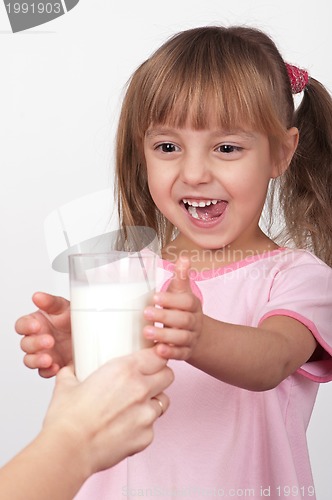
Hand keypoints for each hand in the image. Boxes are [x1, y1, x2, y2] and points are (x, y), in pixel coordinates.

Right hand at [15, 292, 71, 377]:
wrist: (91, 334)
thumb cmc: (73, 319)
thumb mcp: (65, 307)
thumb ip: (51, 302)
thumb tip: (38, 296)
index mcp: (36, 323)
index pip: (22, 325)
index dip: (26, 326)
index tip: (36, 326)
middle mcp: (37, 339)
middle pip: (25, 344)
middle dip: (35, 344)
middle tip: (49, 341)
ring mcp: (43, 353)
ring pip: (30, 360)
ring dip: (37, 360)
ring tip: (49, 358)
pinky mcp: (52, 365)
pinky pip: (44, 372)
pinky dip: (48, 371)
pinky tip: (56, 367)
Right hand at [43, 348, 173, 473]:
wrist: (68, 451)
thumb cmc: (68, 419)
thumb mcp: (66, 385)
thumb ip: (72, 372)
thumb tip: (70, 369)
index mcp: (124, 370)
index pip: (157, 356)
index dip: (156, 357)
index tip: (152, 359)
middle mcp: (140, 389)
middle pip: (168, 375)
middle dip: (160, 376)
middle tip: (148, 380)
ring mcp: (146, 414)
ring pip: (163, 401)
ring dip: (153, 401)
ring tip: (136, 406)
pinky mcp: (146, 437)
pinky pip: (152, 427)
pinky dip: (142, 426)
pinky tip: (125, 428)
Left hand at [143, 257, 202, 359]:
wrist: (197, 335)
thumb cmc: (182, 310)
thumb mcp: (182, 293)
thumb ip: (181, 277)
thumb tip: (184, 258)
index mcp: (193, 305)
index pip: (186, 301)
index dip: (172, 300)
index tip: (155, 297)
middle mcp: (194, 322)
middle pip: (184, 320)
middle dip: (165, 317)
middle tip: (146, 313)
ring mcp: (191, 338)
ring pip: (181, 338)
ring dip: (164, 335)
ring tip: (147, 333)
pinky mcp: (186, 352)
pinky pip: (181, 354)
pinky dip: (170, 353)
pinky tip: (158, 351)